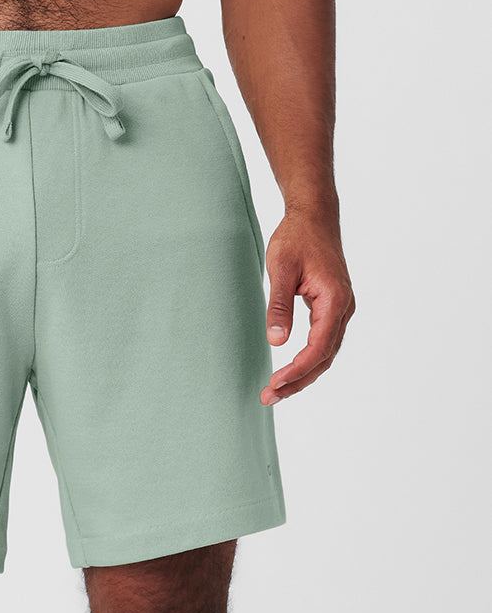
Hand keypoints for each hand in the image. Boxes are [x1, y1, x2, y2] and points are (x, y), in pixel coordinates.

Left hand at [260, 207, 355, 404]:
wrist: (314, 215)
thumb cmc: (297, 237)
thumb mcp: (280, 269)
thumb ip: (278, 306)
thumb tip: (277, 342)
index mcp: (334, 299)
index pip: (319, 347)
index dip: (297, 370)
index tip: (274, 383)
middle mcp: (343, 308)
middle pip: (324, 358)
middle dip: (298, 381)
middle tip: (269, 397)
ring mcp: (340, 309)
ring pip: (325, 354)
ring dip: (302, 375)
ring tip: (275, 391)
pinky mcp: (332, 309)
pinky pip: (323, 343)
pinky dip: (307, 361)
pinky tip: (289, 372)